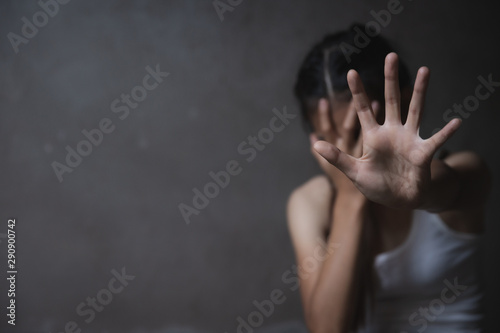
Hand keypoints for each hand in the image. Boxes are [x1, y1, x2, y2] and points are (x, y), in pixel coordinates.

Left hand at [313, 53, 460, 208]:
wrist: (398, 200)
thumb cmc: (376, 185)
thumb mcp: (354, 172)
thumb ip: (337, 158)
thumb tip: (315, 143)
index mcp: (373, 136)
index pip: (363, 109)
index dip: (357, 92)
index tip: (350, 72)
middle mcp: (392, 132)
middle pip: (391, 101)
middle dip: (390, 79)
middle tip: (390, 56)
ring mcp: (409, 140)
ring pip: (416, 110)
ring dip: (420, 92)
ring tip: (425, 70)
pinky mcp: (423, 153)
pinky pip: (437, 140)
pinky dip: (446, 132)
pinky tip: (456, 122)